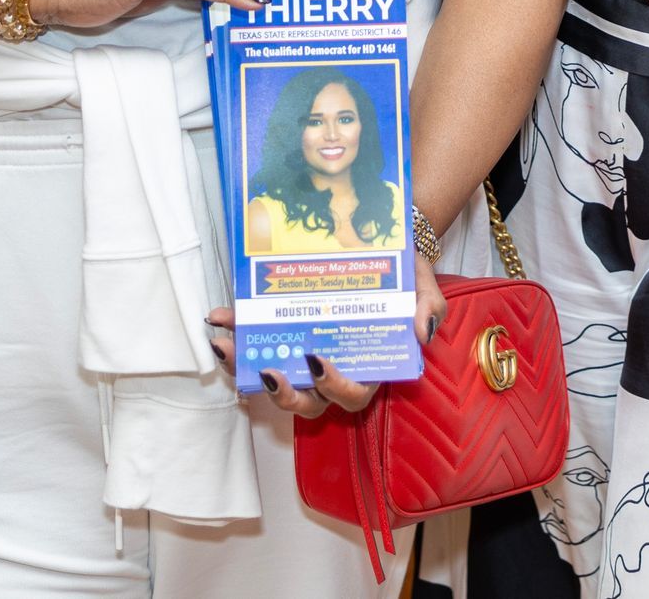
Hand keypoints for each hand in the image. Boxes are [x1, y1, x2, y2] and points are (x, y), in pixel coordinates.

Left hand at [205, 255, 448, 418]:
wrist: (386, 246)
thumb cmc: (406, 276)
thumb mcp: (425, 286)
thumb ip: (428, 307)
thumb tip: (421, 332)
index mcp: (369, 367)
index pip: (352, 395)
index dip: (334, 387)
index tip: (318, 361)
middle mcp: (334, 369)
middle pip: (306, 402)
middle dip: (282, 395)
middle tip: (266, 370)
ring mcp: (306, 353)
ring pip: (274, 378)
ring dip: (244, 366)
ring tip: (223, 342)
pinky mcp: (285, 332)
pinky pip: (259, 342)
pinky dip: (237, 333)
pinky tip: (220, 315)